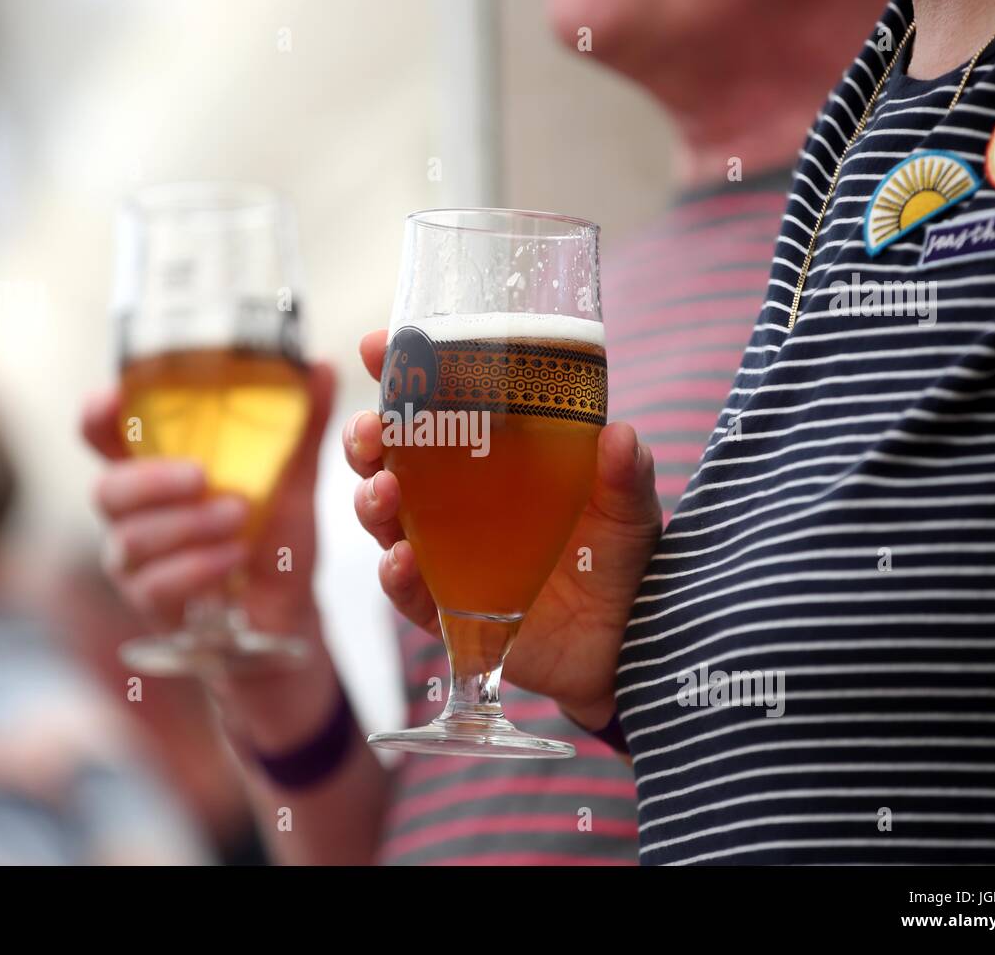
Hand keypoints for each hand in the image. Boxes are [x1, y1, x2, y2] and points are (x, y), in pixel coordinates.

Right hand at [81, 362, 334, 638]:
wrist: (290, 609)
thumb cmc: (276, 533)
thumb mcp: (294, 476)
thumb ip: (301, 424)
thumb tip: (320, 365)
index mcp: (156, 466)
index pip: (102, 433)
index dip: (97, 415)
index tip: (114, 399)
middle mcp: (135, 512)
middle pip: (106, 490)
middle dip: (151, 480)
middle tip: (201, 475)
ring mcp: (138, 560)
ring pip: (131, 539)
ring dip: (187, 525)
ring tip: (239, 517)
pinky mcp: (153, 603)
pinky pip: (156, 585)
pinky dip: (198, 567)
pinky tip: (234, 558)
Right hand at [343, 330, 660, 728]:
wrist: (623, 646)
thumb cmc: (618, 561)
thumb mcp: (629, 509)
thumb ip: (626, 473)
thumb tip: (619, 435)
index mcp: (491, 458)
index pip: (435, 406)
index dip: (399, 374)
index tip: (376, 348)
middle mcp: (457, 501)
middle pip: (388, 459)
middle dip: (365, 440)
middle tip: (371, 433)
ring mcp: (445, 555)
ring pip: (384, 520)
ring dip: (370, 501)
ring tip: (384, 492)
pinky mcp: (446, 609)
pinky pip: (406, 592)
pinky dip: (395, 575)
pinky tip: (401, 559)